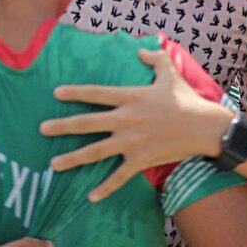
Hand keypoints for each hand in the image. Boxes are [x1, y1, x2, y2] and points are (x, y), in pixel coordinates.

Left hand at [41, 46, 227, 201]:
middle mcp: (125, 119)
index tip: (55, 93)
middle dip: (62, 126)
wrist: (204, 127)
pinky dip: (105, 188)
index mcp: (130, 97)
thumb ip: (154, 58)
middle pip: (87, 123)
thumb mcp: (170, 73)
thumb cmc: (187, 99)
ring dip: (73, 158)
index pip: (96, 93)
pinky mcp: (140, 160)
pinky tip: (90, 197)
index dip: (75, 93)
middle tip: (42, 129)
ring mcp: (131, 142)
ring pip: (95, 151)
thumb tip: (141, 49)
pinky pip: (119, 177)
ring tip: (53, 165)